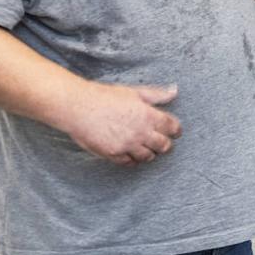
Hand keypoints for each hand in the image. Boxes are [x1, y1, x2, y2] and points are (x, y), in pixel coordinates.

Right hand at [64, 82, 181, 165]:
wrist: (78, 107)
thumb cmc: (105, 96)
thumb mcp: (134, 92)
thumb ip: (156, 95)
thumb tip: (174, 91)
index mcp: (148, 115)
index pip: (172, 127)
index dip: (176, 130)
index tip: (175, 132)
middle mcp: (141, 132)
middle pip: (163, 145)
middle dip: (165, 144)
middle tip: (162, 142)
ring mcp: (127, 145)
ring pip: (147, 156)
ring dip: (149, 153)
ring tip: (146, 148)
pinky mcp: (114, 154)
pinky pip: (129, 162)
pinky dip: (132, 159)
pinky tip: (130, 154)